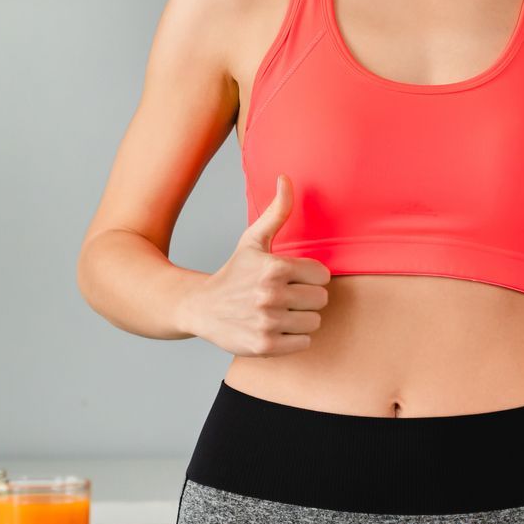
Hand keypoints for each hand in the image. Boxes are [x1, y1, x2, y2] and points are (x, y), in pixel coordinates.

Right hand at [182, 173, 329, 356]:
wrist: (200, 307)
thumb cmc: (234, 273)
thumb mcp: (253, 240)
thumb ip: (277, 211)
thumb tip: (286, 178)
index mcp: (274, 268)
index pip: (323, 275)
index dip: (310, 276)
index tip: (292, 278)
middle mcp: (271, 295)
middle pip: (321, 300)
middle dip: (307, 298)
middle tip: (286, 296)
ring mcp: (267, 322)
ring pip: (314, 322)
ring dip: (301, 319)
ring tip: (280, 312)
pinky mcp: (264, 346)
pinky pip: (304, 343)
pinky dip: (294, 338)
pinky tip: (275, 327)